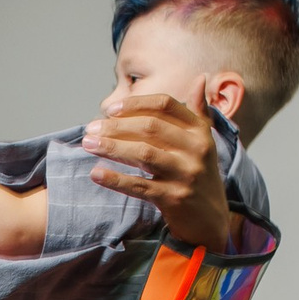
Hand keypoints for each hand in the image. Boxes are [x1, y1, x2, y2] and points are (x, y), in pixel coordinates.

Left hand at [83, 95, 236, 252]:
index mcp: (200, 131)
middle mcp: (196, 149)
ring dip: (112, 147)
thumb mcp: (203, 143)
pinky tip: (96, 173)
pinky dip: (116, 179)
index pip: (165, 105)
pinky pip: (140, 186)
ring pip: (143, 154)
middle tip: (90, 128)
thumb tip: (200, 79)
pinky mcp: (175, 198)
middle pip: (150, 127)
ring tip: (88, 144)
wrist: (210, 221)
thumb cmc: (199, 176)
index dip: (135, 104)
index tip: (110, 109)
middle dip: (116, 126)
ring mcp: (186, 174)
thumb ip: (199, 112)